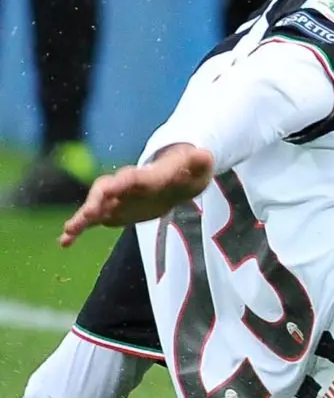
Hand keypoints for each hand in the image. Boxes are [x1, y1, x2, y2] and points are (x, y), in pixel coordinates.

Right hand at [61, 145, 213, 246]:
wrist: (177, 178)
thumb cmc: (189, 170)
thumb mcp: (199, 165)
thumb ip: (200, 161)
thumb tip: (205, 155)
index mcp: (147, 176)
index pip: (133, 178)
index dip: (123, 183)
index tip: (112, 189)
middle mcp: (126, 186)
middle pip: (106, 189)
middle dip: (96, 200)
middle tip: (87, 215)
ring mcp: (117, 199)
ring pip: (94, 206)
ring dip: (81, 218)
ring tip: (67, 233)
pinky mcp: (112, 211)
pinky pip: (92, 220)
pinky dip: (78, 229)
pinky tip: (65, 242)